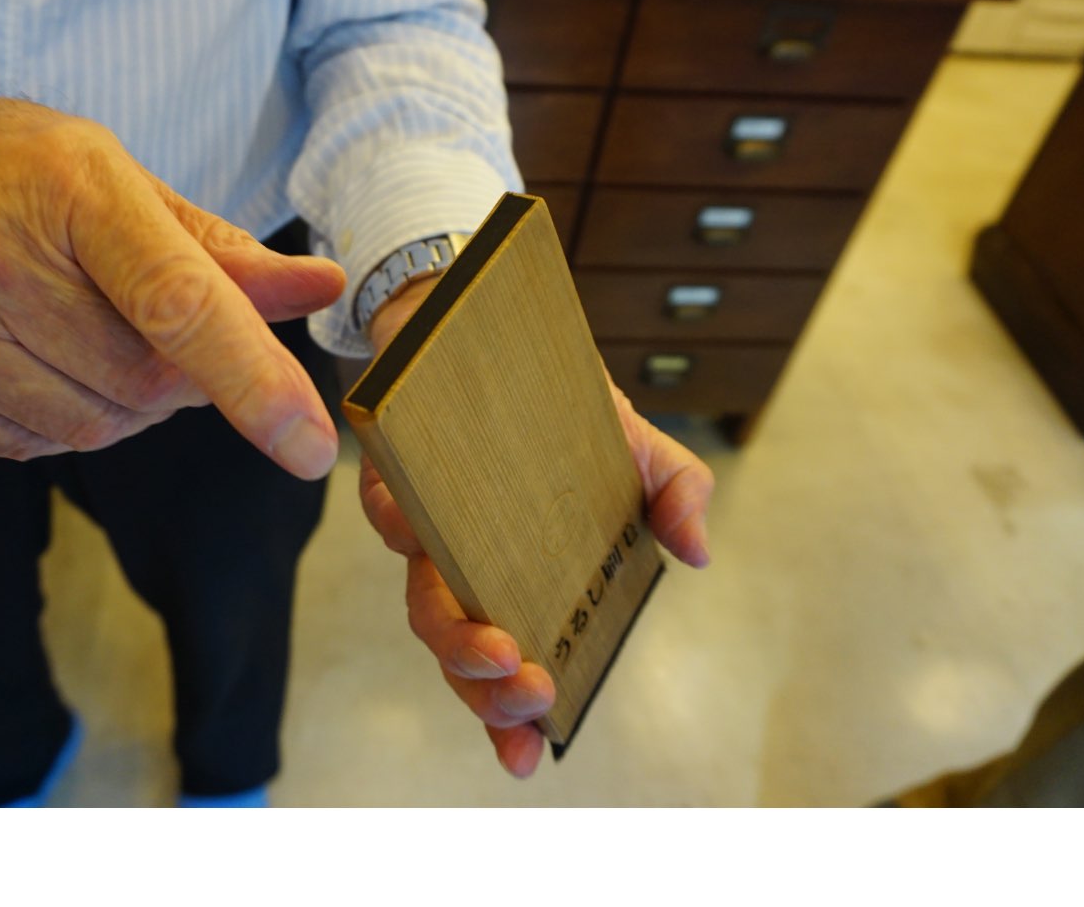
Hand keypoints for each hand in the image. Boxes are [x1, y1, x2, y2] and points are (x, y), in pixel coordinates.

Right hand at [0, 85, 345, 474]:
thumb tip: (324, 287)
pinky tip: (32, 356)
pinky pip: (28, 447)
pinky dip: (59, 417)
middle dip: (183, 378)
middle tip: (160, 330)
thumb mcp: (125, 181)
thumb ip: (226, 251)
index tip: (312, 448)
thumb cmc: (22, 173)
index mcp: (68, 189)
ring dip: (124, 403)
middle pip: (144, 383)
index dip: (253, 380)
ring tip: (86, 331)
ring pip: (92, 428)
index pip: (175, 302)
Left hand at [360, 277, 713, 776]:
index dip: (508, 718)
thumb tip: (697, 553)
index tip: (527, 757)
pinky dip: (401, 523)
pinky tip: (421, 528)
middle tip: (529, 690)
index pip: (509, 659)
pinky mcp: (392, 472)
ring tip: (494, 644)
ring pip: (422, 597)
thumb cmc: (558, 404)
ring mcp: (428, 522)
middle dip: (486, 686)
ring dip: (453, 631)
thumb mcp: (632, 445)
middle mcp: (468, 561)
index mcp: (520, 573)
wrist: (489, 326)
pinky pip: (386, 511)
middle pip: (458, 645)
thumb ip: (674, 495)